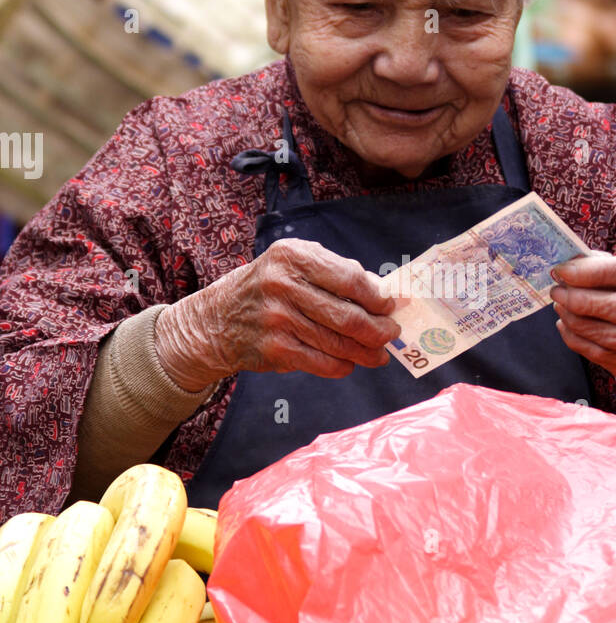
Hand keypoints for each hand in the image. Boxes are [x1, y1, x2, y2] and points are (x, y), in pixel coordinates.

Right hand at [154, 239, 400, 390]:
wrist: (217, 319)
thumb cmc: (268, 286)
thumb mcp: (295, 263)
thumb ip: (337, 271)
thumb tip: (385, 292)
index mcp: (293, 256)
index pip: (350, 278)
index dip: (377, 297)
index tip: (391, 307)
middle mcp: (283, 285)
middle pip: (347, 315)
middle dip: (378, 330)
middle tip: (391, 334)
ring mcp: (277, 319)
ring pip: (338, 343)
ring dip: (366, 352)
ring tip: (379, 355)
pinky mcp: (275, 349)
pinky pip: (322, 362)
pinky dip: (343, 365)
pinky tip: (350, 362)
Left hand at [549, 253, 615, 401]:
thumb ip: (609, 266)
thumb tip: (570, 266)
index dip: (592, 272)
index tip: (563, 270)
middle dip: (581, 299)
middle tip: (557, 291)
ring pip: (610, 335)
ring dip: (577, 320)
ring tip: (560, 307)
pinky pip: (603, 354)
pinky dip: (578, 340)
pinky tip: (566, 326)